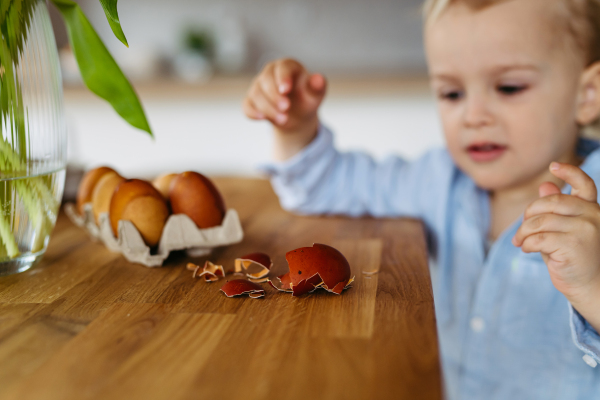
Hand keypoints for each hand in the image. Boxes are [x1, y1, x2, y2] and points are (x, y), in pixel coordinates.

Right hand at [243, 59, 326, 159]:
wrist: (298, 115)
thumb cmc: (307, 99)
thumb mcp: (316, 95)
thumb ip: (318, 87)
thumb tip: (319, 79)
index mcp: (287, 66)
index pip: (282, 68)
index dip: (283, 78)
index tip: (286, 90)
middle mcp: (270, 73)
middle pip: (266, 80)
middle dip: (274, 96)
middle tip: (286, 108)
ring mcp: (258, 86)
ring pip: (256, 94)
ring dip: (268, 108)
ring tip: (284, 120)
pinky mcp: (251, 100)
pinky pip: (247, 105)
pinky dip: (252, 112)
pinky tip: (262, 118)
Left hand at [512, 162, 599, 330]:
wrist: (590, 287)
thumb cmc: (574, 259)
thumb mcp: (563, 230)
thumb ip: (555, 210)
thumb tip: (545, 185)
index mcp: (592, 209)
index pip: (585, 184)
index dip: (569, 173)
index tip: (553, 166)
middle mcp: (593, 215)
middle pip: (550, 202)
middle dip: (529, 214)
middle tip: (521, 231)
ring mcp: (586, 229)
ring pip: (540, 221)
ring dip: (523, 232)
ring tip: (520, 242)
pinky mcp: (574, 244)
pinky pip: (539, 237)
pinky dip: (527, 243)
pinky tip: (527, 250)